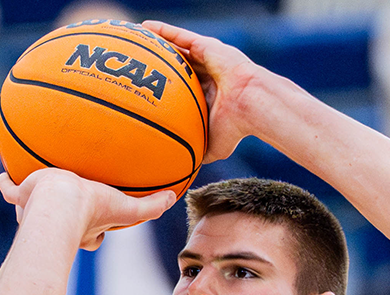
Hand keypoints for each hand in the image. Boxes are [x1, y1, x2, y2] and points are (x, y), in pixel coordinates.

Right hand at [0, 168, 174, 250]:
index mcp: (84, 229)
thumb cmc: (92, 209)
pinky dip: (7, 185)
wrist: (60, 202)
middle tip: (69, 208)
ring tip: (35, 189)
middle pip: (63, 225)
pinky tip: (4, 177)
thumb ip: (150, 207)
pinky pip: (10, 191)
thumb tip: (173, 199)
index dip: (96, 235)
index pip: (92, 238)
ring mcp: (38, 211)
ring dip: (35, 204)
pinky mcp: (21, 196)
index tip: (99, 230)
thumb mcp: (126, 208)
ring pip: (34, 210)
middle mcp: (60, 224)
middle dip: (66, 221)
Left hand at [142, 20, 265, 163]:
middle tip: (138, 63)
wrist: (252, 105)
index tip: (149, 89)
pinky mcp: (207, 47)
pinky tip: (146, 28)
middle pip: (179, 65)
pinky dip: (164, 31)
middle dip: (161, 63)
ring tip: (137, 38)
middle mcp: (208, 74)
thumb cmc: (236, 128)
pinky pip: (181, 37)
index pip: (185, 88)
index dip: (169, 87)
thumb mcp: (212, 146)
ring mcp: (208, 59)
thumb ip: (197, 151)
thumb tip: (182, 170)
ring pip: (178, 48)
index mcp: (210, 94)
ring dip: (159, 43)